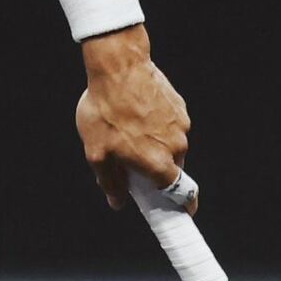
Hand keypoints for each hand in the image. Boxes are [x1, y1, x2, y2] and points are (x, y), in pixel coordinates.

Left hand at [74, 26, 188, 209]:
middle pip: (171, 169)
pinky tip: (136, 114)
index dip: (184, 205)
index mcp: (159, 163)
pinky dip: (156, 126)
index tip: (184, 212)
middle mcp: (177, 146)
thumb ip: (110, 181)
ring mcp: (181, 125)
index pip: (182, 194)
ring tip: (127, 129)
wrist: (119, 68)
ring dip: (154, 144)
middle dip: (154, 169)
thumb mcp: (96, 152)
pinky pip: (170, 126)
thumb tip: (118, 202)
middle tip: (130, 160)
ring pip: (170, 145)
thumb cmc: (105, 111)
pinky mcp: (179, 107)